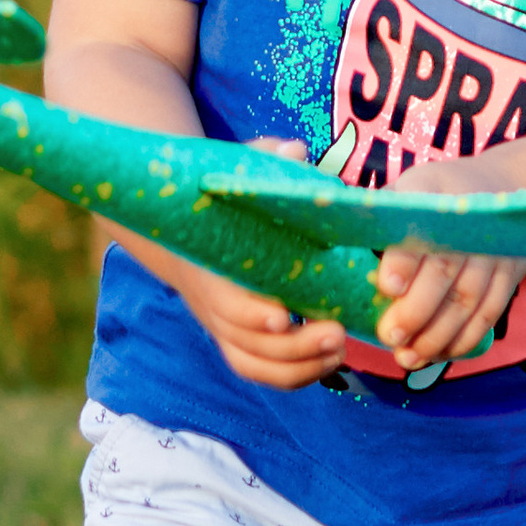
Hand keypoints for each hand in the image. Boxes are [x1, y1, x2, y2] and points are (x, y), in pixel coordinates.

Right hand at [148, 140, 351, 393]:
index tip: (285, 316)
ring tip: (340, 348)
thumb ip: (265, 159)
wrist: (185, 231)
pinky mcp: (238, 341)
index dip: (251, 313)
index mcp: (208, 266)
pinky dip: (295, 374)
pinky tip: (330, 360)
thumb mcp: (238, 169)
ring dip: (299, 366)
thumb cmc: (223, 196)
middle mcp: (211, 305)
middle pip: (246, 343)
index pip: (225, 302)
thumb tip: (295, 150)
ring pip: (254, 364)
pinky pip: (261, 370)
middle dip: (292, 347)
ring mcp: (223, 327)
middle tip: (337, 334)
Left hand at [373, 146, 525, 371]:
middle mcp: (470, 221)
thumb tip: (322, 239)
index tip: (387, 286)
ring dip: (437, 335)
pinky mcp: (511, 273)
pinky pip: (489, 313)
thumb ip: (374, 218)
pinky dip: (464, 339)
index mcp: (433, 191)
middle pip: (446, 269)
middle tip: (390, 337)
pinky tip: (438, 355)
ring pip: (470, 300)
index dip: (405, 259)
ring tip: (408, 357)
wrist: (502, 189)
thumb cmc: (432, 198)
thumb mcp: (404, 192)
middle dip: (417, 310)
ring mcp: (496, 249)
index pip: (419, 226)